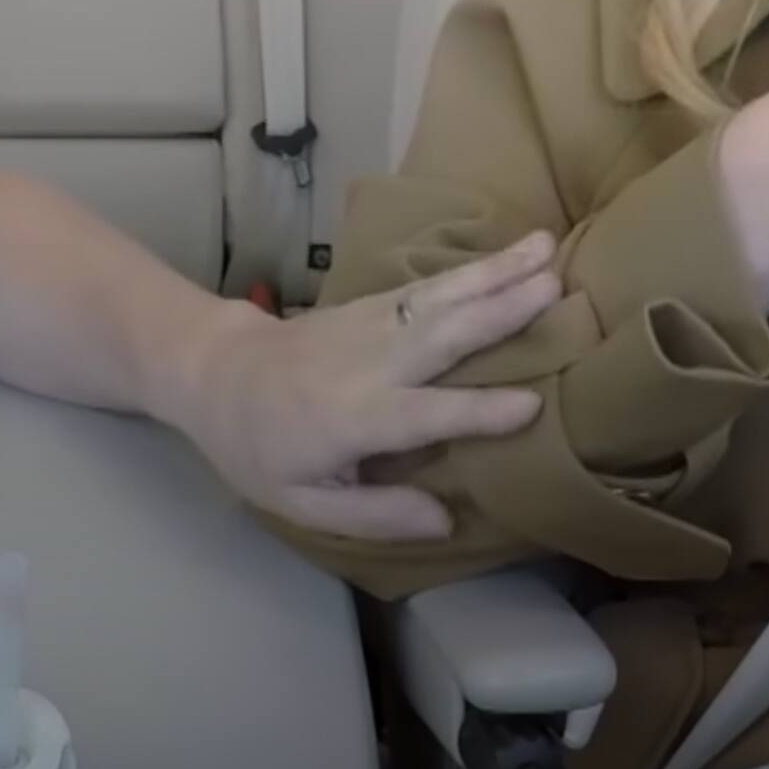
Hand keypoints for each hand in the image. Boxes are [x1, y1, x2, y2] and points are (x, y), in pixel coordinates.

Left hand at [163, 232, 561, 540]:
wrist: (213, 373)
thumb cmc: (261, 448)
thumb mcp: (302, 503)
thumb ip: (374, 514)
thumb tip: (444, 521)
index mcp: (354, 418)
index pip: (424, 415)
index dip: (475, 412)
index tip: (531, 405)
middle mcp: (368, 363)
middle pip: (441, 334)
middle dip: (499, 310)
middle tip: (556, 287)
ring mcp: (369, 324)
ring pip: (439, 297)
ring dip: (496, 272)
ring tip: (547, 246)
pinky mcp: (370, 305)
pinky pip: (428, 285)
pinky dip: (472, 268)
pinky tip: (510, 253)